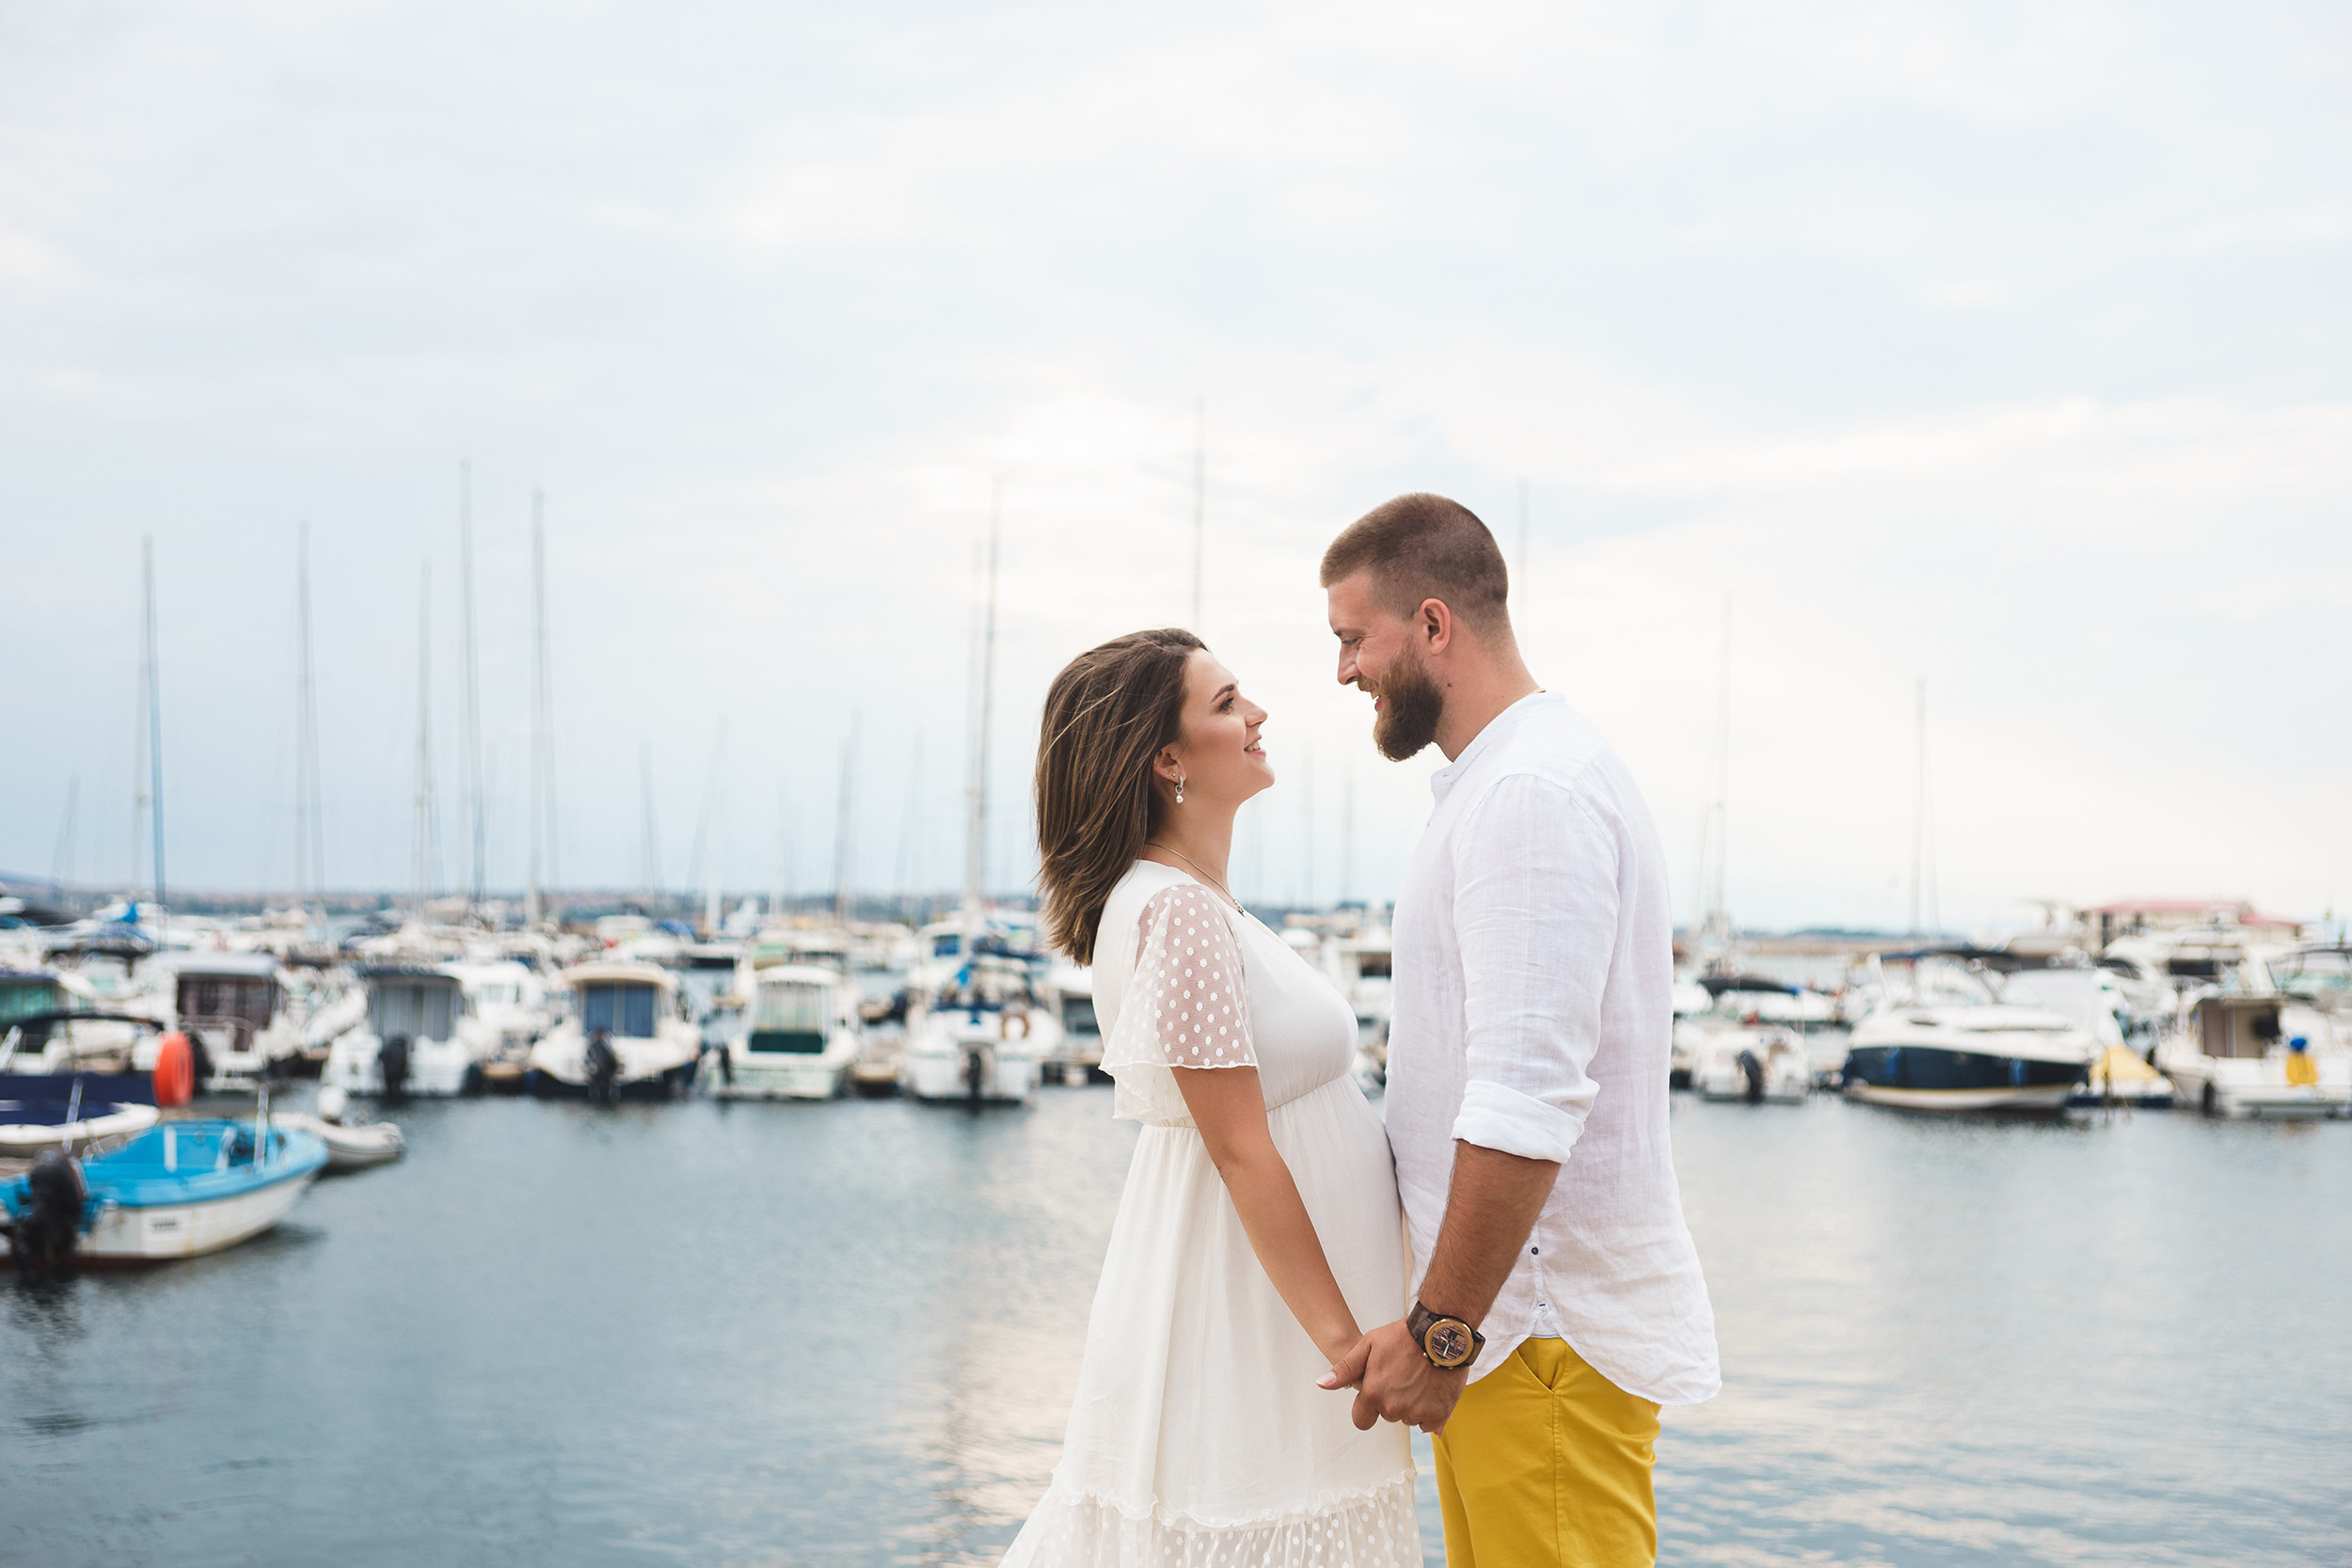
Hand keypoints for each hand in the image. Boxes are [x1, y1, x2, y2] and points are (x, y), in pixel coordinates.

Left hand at [1318, 1318, 1467, 1434]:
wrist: (1440, 1332)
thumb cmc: (1402, 1336)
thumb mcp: (1367, 1345)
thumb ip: (1344, 1369)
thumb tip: (1321, 1384)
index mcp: (1373, 1393)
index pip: (1361, 1421)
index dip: (1367, 1408)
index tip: (1377, 1394)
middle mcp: (1393, 1407)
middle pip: (1388, 1416)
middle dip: (1392, 1402)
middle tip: (1401, 1378)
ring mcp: (1417, 1412)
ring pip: (1409, 1419)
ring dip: (1412, 1405)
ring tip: (1418, 1380)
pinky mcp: (1438, 1414)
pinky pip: (1429, 1424)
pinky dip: (1430, 1412)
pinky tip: (1430, 1391)